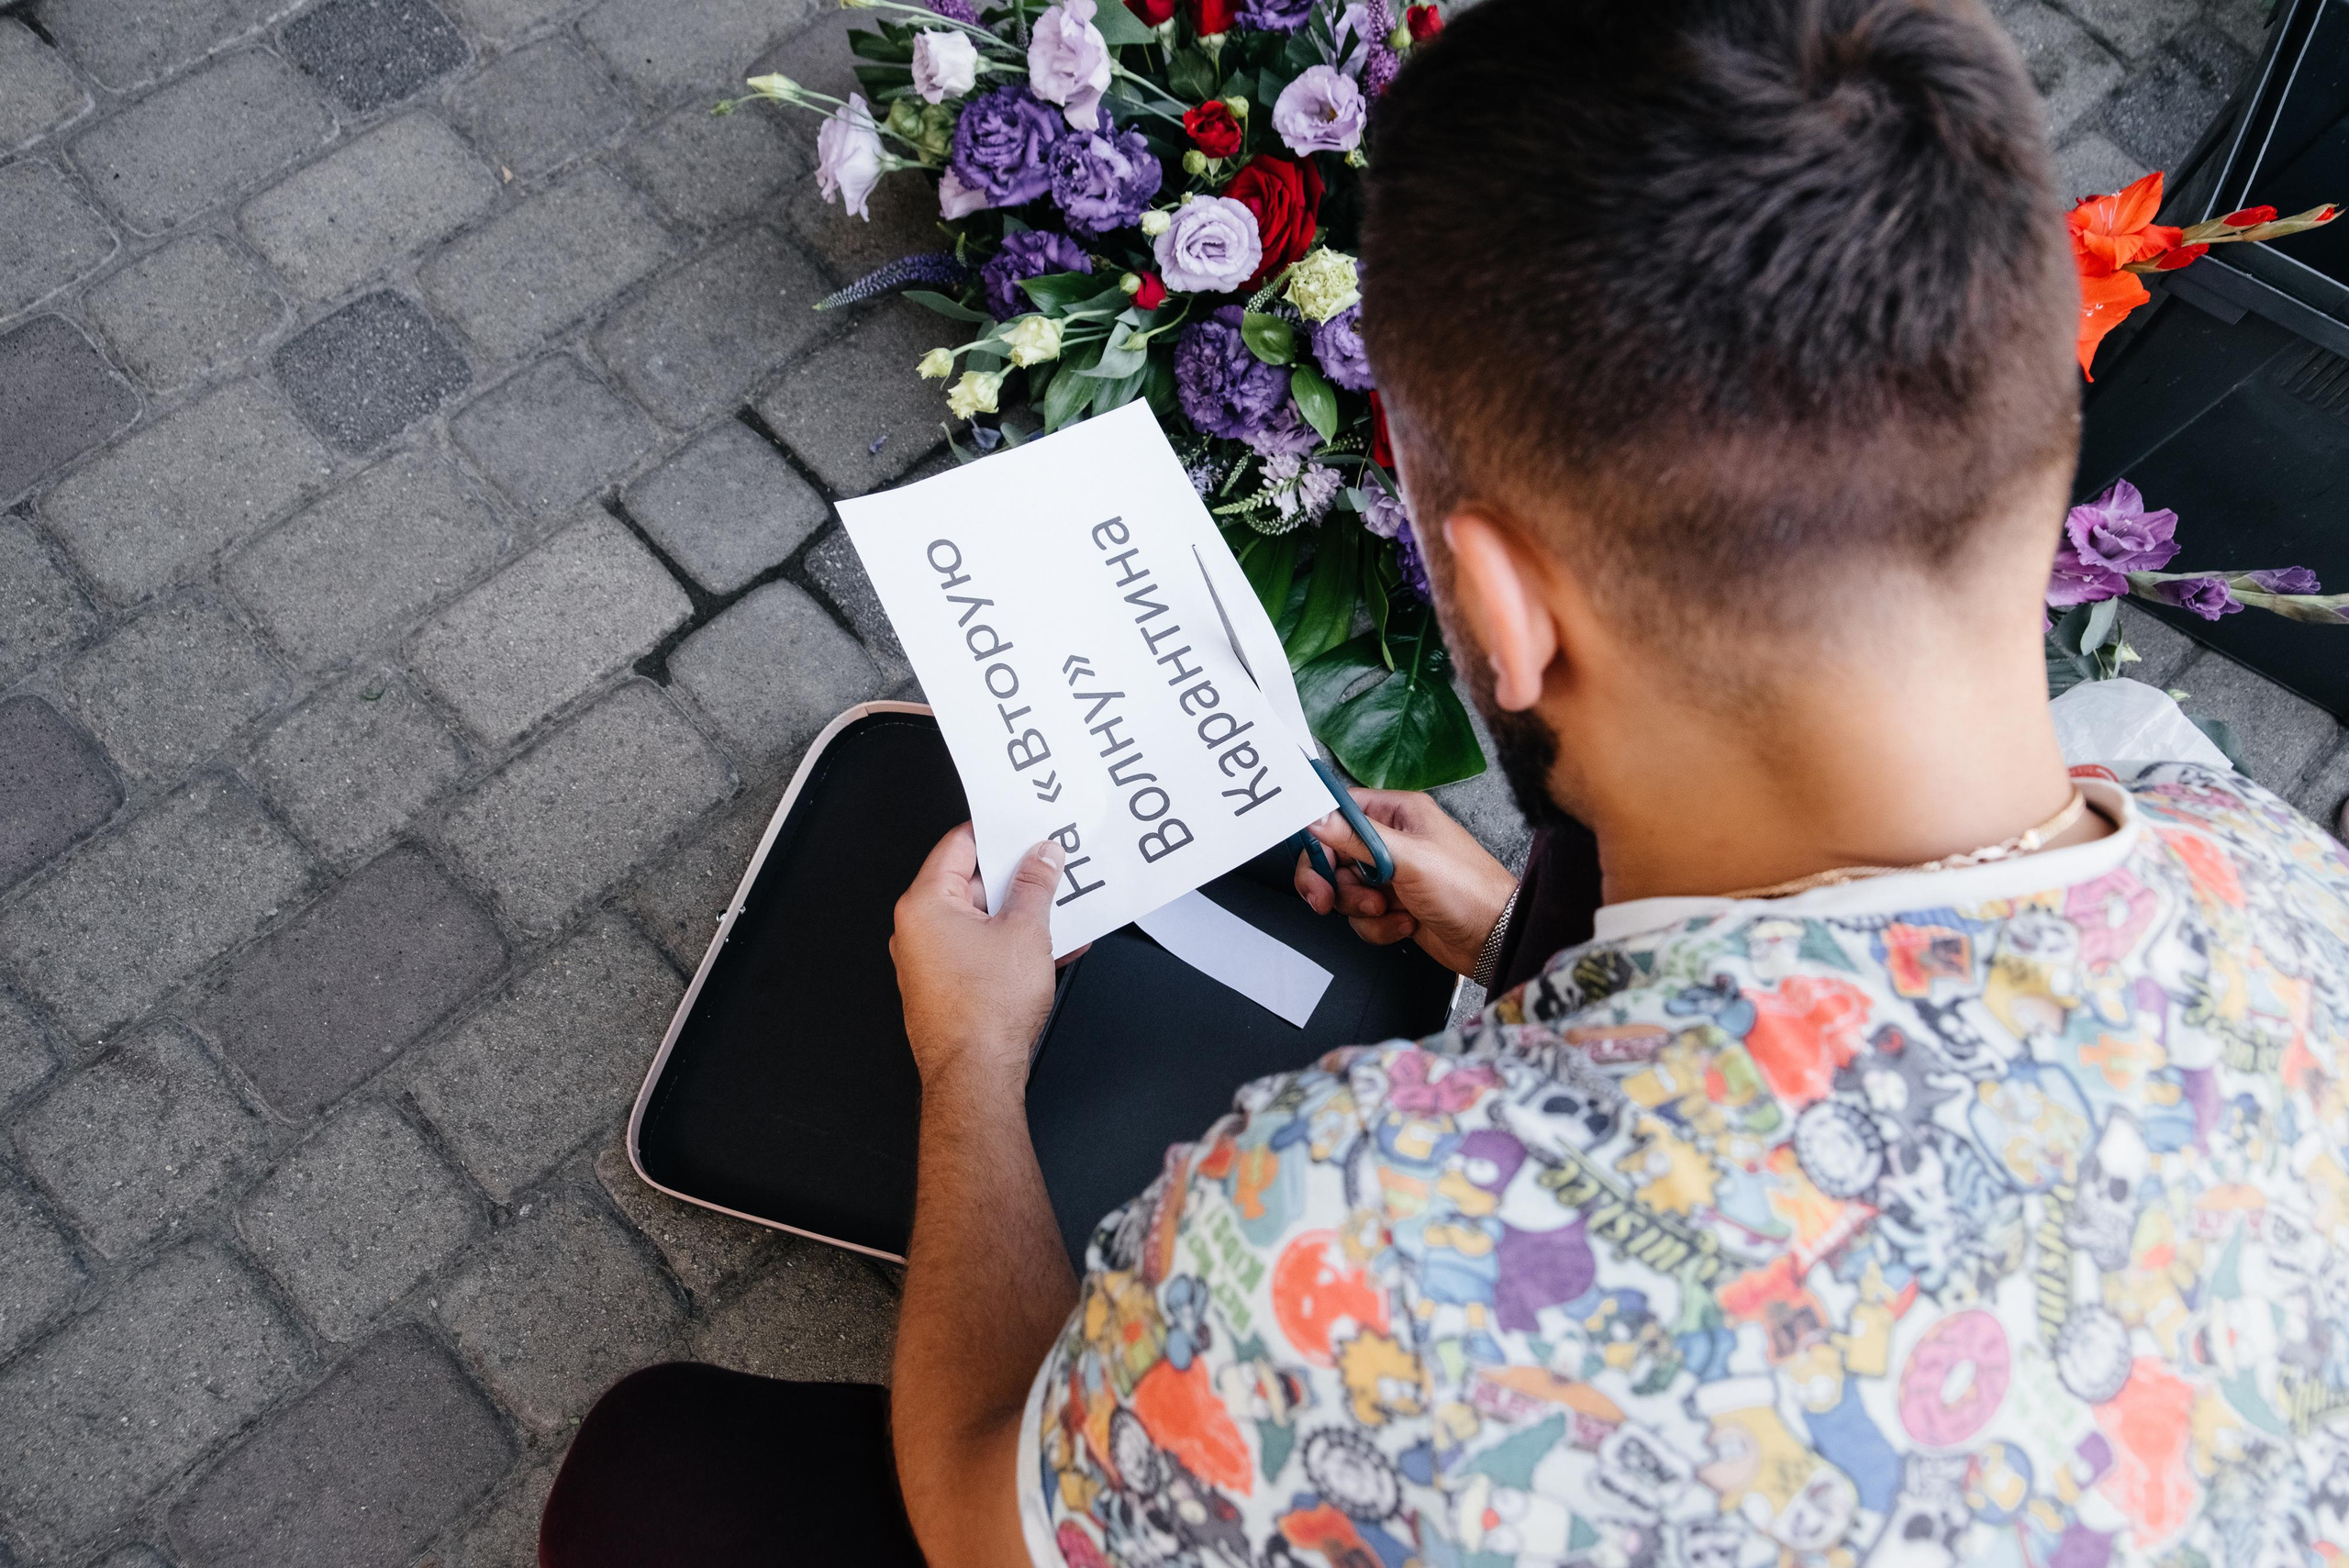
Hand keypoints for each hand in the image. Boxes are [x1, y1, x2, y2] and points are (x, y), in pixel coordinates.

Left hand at [891, 823, 1062, 1095]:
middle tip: (1050, 867)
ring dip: (1020, 913)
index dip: (995, 832)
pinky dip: (1011, 944)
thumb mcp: (1025, 932)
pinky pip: (981, 950)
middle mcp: (917, 930)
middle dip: (1015, 877)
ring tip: (1059, 910)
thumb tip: (1041, 858)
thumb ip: (1035, 886)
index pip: (957, 845)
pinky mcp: (945, 986)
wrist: (977, 1077)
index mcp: (925, 904)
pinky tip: (1050, 948)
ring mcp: (929, 961)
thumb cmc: (985, 1014)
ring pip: (980, 920)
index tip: (1023, 827)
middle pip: (970, 883)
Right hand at [1296, 790, 1516, 977]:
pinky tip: (1404, 923)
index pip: (1340, 811)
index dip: (1321, 835)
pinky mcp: (1392, 906)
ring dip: (1359, 906)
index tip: (1315, 857)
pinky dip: (1377, 926)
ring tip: (1387, 909)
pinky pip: (1360, 916)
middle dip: (1331, 880)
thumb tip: (1317, 817)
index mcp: (1398, 813)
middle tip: (1326, 897)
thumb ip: (1357, 837)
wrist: (1494, 940)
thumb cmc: (1468, 889)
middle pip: (1334, 854)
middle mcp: (1392, 841)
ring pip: (1344, 889)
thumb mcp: (1408, 858)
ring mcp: (1391, 875)